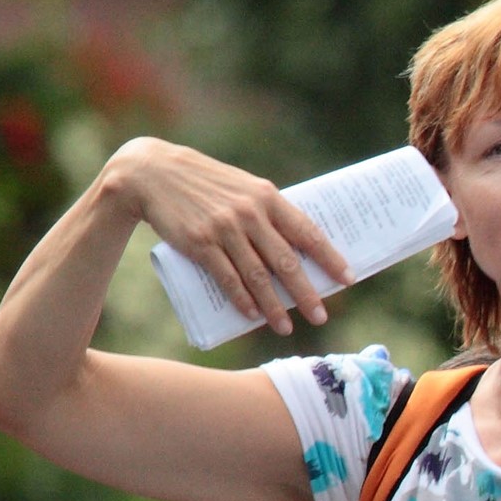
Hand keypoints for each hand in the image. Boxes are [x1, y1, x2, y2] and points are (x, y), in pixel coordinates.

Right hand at [104, 138, 351, 334]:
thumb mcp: (244, 188)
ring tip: (286, 327)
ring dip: (274, 306)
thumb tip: (300, 246)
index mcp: (268, 197)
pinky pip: (227, 278)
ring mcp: (225, 229)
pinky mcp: (200, 243)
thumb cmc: (207, 183)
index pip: (308, 232)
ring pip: (257, 276)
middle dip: (306, 293)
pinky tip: (252, 315)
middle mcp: (250, 213)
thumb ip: (270, 212)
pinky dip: (242, 299)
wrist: (152, 173)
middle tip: (321, 316)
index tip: (348, 279)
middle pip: (286, 261)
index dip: (330, 258)